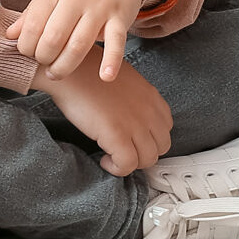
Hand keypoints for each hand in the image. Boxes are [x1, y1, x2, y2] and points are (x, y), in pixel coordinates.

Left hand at [11, 0, 147, 80]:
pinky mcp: (120, 18)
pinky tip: (105, 76)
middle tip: (42, 61)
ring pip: (79, 45)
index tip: (27, 51)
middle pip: (53, 37)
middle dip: (43, 57)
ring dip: (64, 66)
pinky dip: (111, 61)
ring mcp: (100, 8)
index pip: (33, 24)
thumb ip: (33, 11)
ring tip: (57, 73)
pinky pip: (116, 42)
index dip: (26, 45)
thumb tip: (10, 35)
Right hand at [35, 59, 172, 176]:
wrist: (72, 69)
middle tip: (123, 152)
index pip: (166, 128)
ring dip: (130, 163)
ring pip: (148, 159)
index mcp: (151, 97)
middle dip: (142, 154)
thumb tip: (132, 117)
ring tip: (112, 155)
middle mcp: (148, 111)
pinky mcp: (117, 134)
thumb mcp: (125, 81)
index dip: (150, 139)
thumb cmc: (91, 74)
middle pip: (161, 146)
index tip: (134, 141)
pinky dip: (117, 168)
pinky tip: (104, 159)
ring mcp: (135, 123)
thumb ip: (136, 99)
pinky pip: (127, 165)